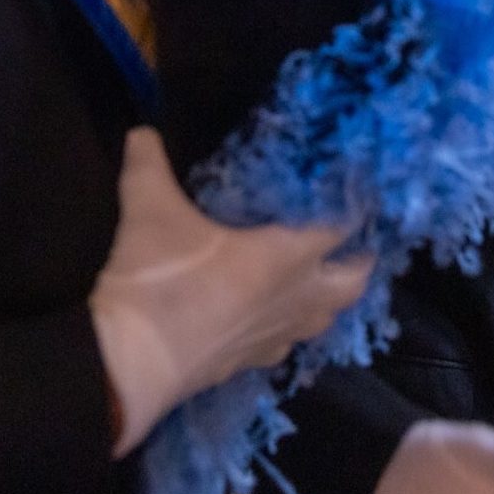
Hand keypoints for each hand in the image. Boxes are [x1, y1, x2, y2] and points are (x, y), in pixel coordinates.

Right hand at [90, 127, 371, 456]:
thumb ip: (149, 161)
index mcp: (283, 255)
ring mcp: (275, 336)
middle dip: (360, 261)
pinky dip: (292, 325)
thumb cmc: (157, 277)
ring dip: (329, 297)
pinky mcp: (250, 362)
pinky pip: (288, 341)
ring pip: (324, 318)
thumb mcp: (147, 205)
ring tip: (318, 274)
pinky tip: (274, 313)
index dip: (355, 206)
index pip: (340, 228)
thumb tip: (142, 130)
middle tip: (352, 238)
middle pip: (351, 284)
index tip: (357, 187)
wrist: (132, 362)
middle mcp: (292, 297)